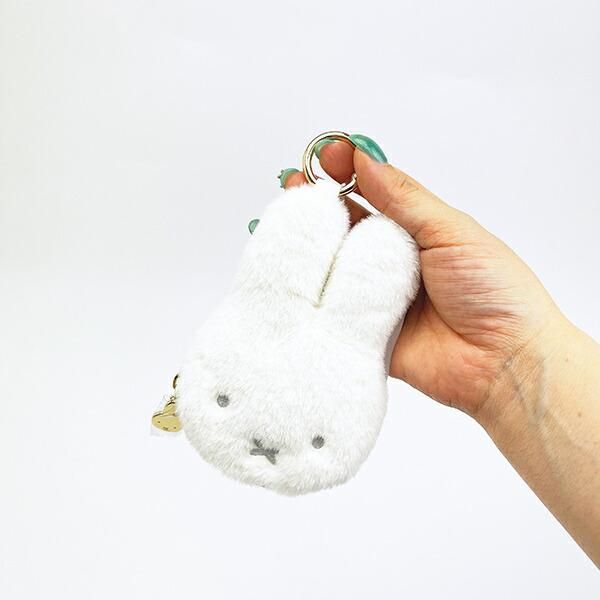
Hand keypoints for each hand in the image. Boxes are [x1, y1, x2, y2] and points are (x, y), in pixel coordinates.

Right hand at [281, 137, 562, 419]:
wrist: (504, 363)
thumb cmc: (495, 292)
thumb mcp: (452, 232)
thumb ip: (403, 199)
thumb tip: (364, 159)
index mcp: (416, 231)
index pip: (373, 192)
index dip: (348, 171)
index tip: (327, 154)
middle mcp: (392, 262)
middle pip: (346, 227)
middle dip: (318, 205)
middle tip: (294, 185)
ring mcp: (375, 297)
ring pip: (333, 267)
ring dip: (310, 246)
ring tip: (286, 224)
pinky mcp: (364, 332)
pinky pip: (332, 311)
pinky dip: (312, 295)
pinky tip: (292, 275)